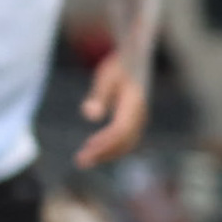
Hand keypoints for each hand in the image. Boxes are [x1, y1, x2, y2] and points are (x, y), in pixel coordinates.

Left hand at [76, 53, 149, 167]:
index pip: (121, 130)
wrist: (136, 59)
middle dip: (103, 153)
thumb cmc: (119, 66)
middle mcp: (140, 114)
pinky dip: (111, 147)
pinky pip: (126, 139)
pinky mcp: (135, 121)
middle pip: (124, 141)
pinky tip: (94, 148)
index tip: (86, 150)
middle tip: (80, 162)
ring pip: (126, 143)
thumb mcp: (105, 77)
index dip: (105, 143)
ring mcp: (140, 119)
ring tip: (84, 159)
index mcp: (134, 103)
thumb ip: (98, 96)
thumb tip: (89, 115)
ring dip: (106, 153)